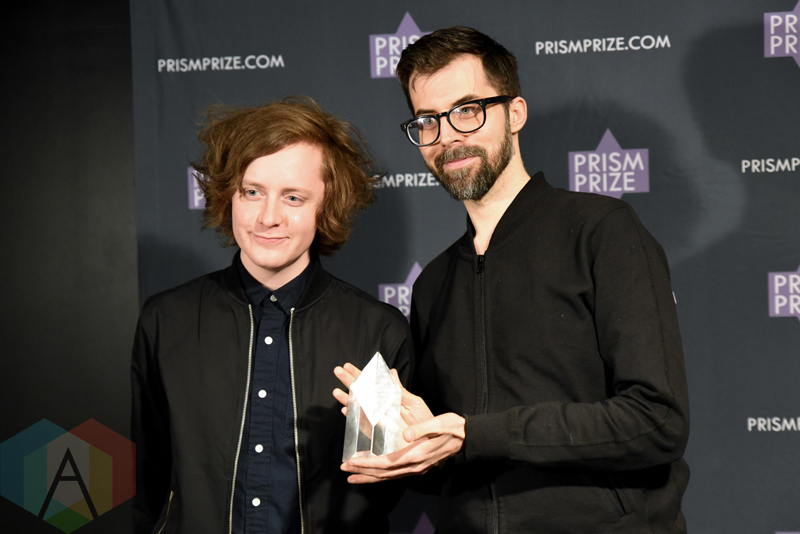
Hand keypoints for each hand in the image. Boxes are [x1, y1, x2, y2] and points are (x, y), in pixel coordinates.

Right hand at [333, 364, 433, 426]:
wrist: (432, 440)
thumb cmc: (424, 420)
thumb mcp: (414, 403)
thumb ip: (400, 390)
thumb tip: (391, 371)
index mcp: (389, 399)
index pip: (371, 384)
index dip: (360, 375)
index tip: (348, 366)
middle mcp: (381, 409)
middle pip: (361, 394)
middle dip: (349, 382)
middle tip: (337, 371)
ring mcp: (378, 421)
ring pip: (359, 408)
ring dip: (347, 400)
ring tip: (337, 392)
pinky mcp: (378, 435)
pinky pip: (363, 426)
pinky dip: (354, 418)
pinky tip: (346, 410)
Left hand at [341, 412, 464, 483]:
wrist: (467, 438)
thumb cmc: (452, 427)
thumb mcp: (439, 424)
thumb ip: (421, 429)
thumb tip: (407, 434)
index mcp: (417, 454)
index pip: (386, 463)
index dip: (367, 464)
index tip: (352, 461)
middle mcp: (415, 466)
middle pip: (383, 473)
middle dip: (363, 472)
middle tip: (345, 469)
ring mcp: (416, 468)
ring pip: (388, 476)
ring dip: (369, 477)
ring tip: (352, 476)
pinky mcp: (417, 466)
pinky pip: (394, 474)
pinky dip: (380, 475)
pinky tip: (372, 474)